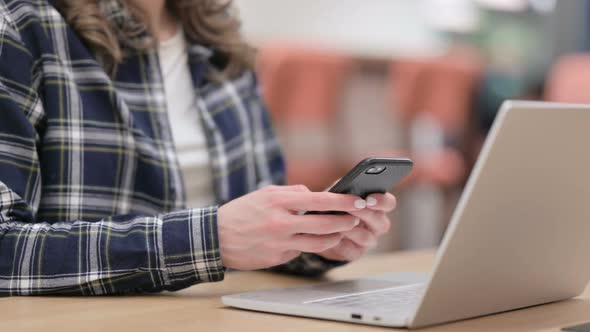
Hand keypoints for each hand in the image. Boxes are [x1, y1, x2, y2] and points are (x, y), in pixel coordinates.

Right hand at [217, 185, 366, 269]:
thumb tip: (313, 194)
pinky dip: (307, 246)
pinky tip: (308, 241)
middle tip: (354, 219)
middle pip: (325, 225)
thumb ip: (292, 192)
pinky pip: (300, 252)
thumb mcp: (265, 193)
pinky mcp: (277, 258)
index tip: (358, 201)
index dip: (343, 202)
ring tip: (340, 232)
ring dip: (334, 238)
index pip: (320, 201)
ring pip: (318, 243)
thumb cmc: (242, 212)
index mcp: (279, 202)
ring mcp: (280, 243)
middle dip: (345, 222)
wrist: (216, 237)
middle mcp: (281, 223)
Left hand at [317, 193, 395, 261]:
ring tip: (336, 221)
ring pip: (366, 237)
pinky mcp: (356, 253)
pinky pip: (352, 251)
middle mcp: (377, 225)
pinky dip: (341, 243)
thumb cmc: (334, 205)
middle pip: (381, 222)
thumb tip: (347, 186)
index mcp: (378, 207)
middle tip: (350, 207)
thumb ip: (346, 188)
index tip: (369, 198)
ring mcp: (369, 241)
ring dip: (351, 228)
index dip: (382, 201)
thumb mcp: (339, 193)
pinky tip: (332, 235)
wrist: (321, 227)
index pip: (389, 203)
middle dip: (365, 214)